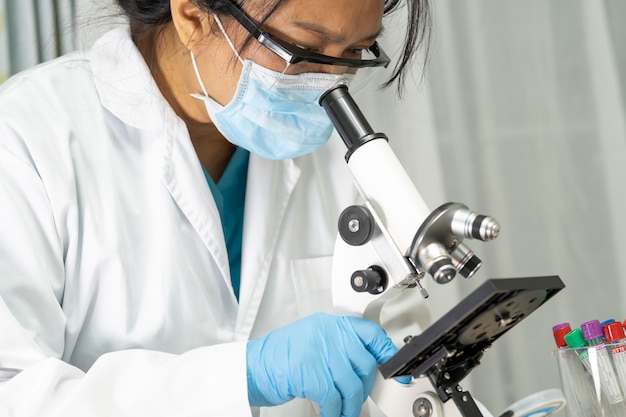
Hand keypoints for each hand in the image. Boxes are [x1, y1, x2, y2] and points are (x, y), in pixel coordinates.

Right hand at [246, 312, 398, 416]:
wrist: (251, 368)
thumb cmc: (280, 358)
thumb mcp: (312, 343)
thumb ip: (338, 348)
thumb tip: (366, 365)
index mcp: (330, 324)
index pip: (370, 333)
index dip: (387, 352)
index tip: (397, 368)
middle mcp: (327, 333)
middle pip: (364, 363)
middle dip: (364, 387)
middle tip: (357, 399)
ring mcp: (319, 351)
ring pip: (352, 384)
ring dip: (350, 405)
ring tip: (344, 412)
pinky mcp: (311, 372)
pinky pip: (334, 398)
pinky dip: (335, 412)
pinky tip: (332, 415)